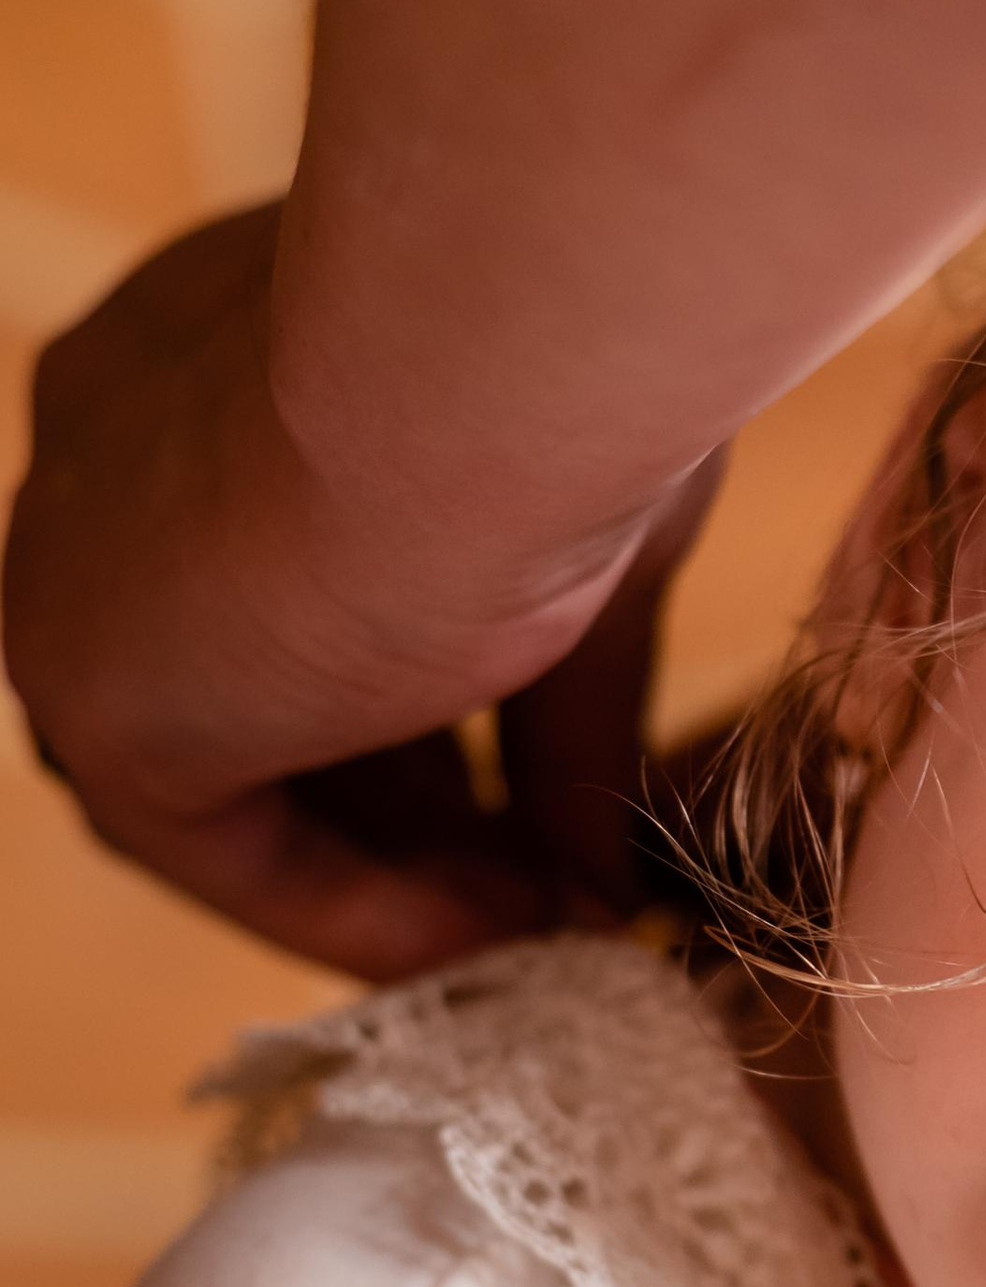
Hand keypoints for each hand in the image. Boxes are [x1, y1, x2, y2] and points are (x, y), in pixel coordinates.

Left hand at [5, 205, 717, 974]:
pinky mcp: (96, 681)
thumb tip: (603, 875)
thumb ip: (562, 712)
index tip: (530, 782)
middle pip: (251, 675)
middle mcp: (117, 443)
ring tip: (542, 928)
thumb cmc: (570, 389)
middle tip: (550, 879)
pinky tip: (488, 935)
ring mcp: (81, 562)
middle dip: (408, 801)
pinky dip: (347, 904)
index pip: (280, 564)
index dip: (416, 694)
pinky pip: (214, 840)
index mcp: (212, 353)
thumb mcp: (586, 550)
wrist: (513, 350)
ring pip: (226, 763)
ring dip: (388, 867)